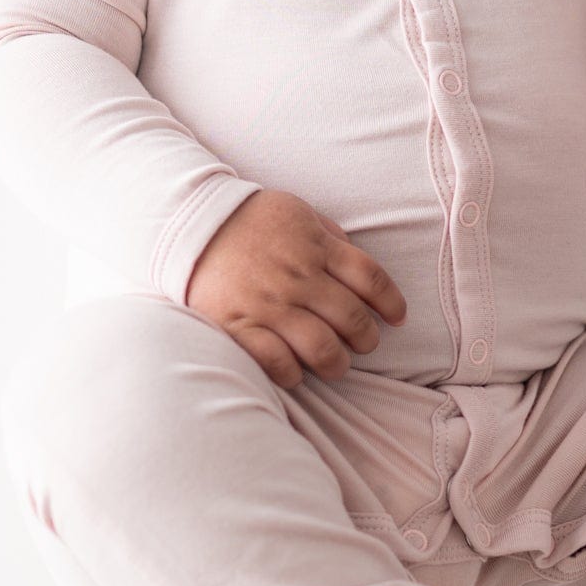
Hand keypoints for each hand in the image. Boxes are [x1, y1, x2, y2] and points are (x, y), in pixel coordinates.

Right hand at [184, 188, 407, 388]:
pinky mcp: (239, 326)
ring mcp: (269, 305)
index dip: (392, 302)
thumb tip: (354, 255)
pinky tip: (295, 373)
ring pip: (322, 347)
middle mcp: (298, 278)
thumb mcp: (297, 212)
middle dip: (367, 339)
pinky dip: (292, 374)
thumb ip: (328, 234)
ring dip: (337, 363)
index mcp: (316, 247)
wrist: (189, 223)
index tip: (397, 317)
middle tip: (364, 344)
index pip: (371, 279)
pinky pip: (275, 361)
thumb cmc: (248, 219)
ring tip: (335, 365)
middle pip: (352, 318)